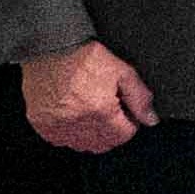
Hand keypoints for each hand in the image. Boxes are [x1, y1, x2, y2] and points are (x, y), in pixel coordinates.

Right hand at [19, 41, 157, 154]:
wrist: (47, 48)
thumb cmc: (82, 56)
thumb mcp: (120, 71)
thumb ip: (139, 97)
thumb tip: (150, 119)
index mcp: (99, 111)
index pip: (125, 135)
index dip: (129, 121)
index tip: (124, 109)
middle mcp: (77, 123)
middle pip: (105, 143)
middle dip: (112, 129)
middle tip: (107, 107)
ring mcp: (58, 127)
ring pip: (84, 144)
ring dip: (92, 133)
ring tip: (90, 109)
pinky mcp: (43, 125)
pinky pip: (63, 140)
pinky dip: (71, 132)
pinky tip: (72, 113)